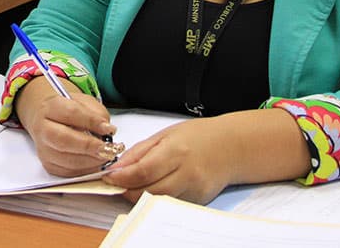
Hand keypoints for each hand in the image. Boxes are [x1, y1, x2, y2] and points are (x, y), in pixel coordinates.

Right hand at [14, 76, 118, 176]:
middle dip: (89, 146)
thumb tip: (107, 130)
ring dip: (90, 160)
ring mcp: (43, 148)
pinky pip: (68, 172)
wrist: (50, 120)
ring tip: (105, 155)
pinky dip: (85, 170)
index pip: (71, 113)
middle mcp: (43, 128)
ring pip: (66, 159)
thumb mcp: (85, 103)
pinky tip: (95, 162)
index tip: (109, 129)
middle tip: (108, 148)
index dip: (92, 122)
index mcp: (51, 107)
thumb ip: (97, 114)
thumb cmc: (69, 111)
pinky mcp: (48, 164)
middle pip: (64, 139)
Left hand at [103, 109, 310, 204]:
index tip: (108, 177)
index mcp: (176, 151)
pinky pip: (169, 204)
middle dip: (127, 190)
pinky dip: (156, 199)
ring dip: (139, 196)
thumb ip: (139, 152)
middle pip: (148, 191)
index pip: (143, 171)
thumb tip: (117, 167)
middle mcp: (187, 174)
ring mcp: (194, 190)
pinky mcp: (197, 201)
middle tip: (116, 183)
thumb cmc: (197, 136)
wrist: (231, 147)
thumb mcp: (164, 135)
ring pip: (158, 201)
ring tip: (131, 185)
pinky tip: (151, 188)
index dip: (121, 177)